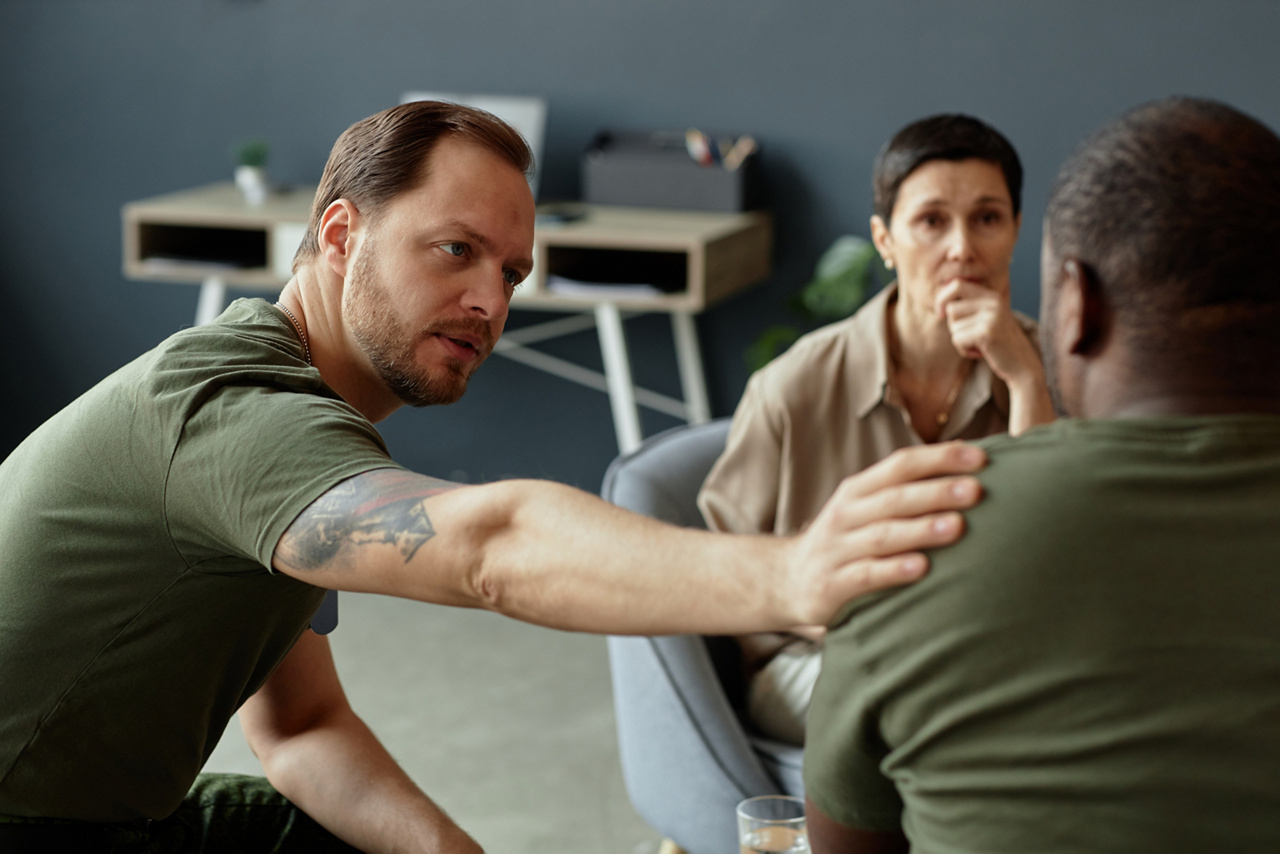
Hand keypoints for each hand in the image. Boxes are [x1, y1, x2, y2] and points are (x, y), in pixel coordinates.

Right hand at [782, 441, 985, 626]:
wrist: (787, 580)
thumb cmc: (846, 542)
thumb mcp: (865, 510)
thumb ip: (904, 494)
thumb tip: (969, 476)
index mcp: (858, 491)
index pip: (900, 465)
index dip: (939, 459)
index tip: (980, 459)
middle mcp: (845, 515)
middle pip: (894, 498)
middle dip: (936, 492)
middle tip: (976, 490)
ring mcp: (836, 549)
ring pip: (882, 535)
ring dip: (920, 530)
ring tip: (956, 526)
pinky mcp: (832, 585)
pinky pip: (864, 575)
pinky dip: (892, 570)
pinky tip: (921, 567)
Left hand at [935, 280, 1039, 385]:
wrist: (1023, 365)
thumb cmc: (1000, 345)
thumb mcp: (987, 320)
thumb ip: (969, 308)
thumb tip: (941, 302)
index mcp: (992, 296)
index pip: (957, 285)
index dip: (942, 298)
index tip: (941, 314)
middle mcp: (992, 303)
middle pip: (951, 308)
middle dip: (954, 326)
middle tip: (970, 336)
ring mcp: (991, 317)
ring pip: (953, 326)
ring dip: (960, 340)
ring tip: (979, 345)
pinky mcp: (986, 333)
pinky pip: (957, 339)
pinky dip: (964, 350)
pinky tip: (981, 353)